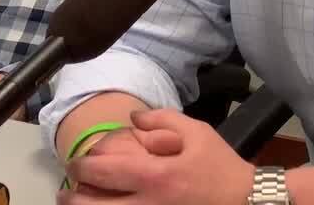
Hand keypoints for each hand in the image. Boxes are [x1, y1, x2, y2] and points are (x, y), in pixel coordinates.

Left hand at [59, 109, 253, 204]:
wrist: (246, 202)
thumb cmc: (222, 168)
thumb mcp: (199, 133)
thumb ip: (163, 119)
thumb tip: (133, 117)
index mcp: (156, 175)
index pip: (104, 171)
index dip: (82, 166)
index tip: (77, 162)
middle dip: (72, 197)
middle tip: (68, 191)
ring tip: (78, 204)